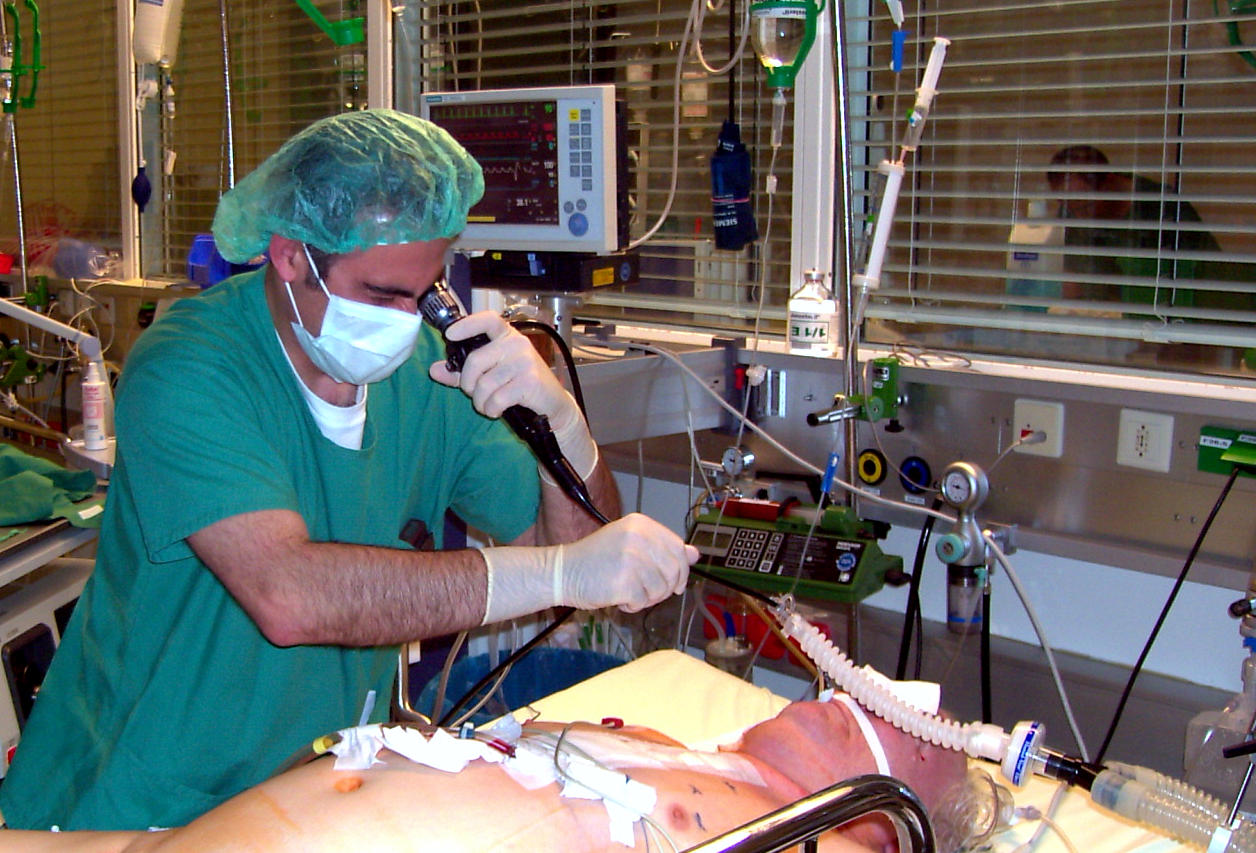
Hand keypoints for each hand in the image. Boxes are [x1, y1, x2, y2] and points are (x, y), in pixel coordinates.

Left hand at [428, 311, 581, 433]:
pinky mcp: (529, 381)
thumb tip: (434, 370)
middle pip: (475, 360)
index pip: (488, 320)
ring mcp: (524, 361)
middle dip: (468, 384)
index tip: (450, 334)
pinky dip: (492, 409)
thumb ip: (462, 372)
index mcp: (507, 336)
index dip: (467, 324)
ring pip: (484, 384)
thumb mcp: (491, 375)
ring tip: (488, 405)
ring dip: (481, 402)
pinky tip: (498, 410)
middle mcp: (517, 344)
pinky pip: (497, 398)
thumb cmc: (521, 387)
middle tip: (474, 394)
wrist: (553, 405)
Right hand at [562, 514, 698, 612]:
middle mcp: (638, 537)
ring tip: (627, 592)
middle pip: (674, 570)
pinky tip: (617, 598)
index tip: (675, 584)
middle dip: (665, 588)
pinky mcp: (623, 581)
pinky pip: (643, 602)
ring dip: (647, 599)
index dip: (681, 570)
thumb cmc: (596, 560)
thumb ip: (663, 548)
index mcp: (641, 524)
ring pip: (661, 589)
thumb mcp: (631, 545)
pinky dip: (632, 606)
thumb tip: (694, 554)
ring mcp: (631, 559)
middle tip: (647, 593)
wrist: (562, 571)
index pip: (678, 548)